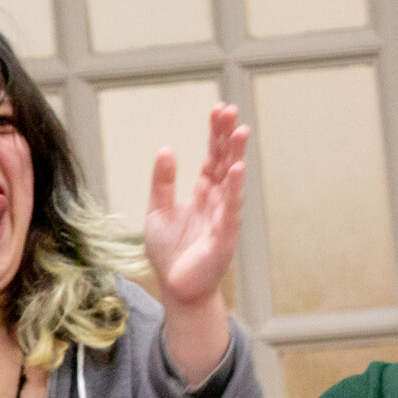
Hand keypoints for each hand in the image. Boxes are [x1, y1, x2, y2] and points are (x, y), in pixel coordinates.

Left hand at [145, 105, 247, 384]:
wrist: (175, 288)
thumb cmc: (170, 252)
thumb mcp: (158, 210)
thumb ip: (163, 181)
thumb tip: (167, 148)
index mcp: (203, 193)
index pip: (212, 157)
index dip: (215, 134)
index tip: (219, 110)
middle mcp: (217, 201)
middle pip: (225, 162)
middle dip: (228, 137)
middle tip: (230, 110)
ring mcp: (224, 217)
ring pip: (232, 181)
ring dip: (236, 156)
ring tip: (239, 132)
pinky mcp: (223, 237)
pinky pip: (230, 210)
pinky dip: (234, 190)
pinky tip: (237, 170)